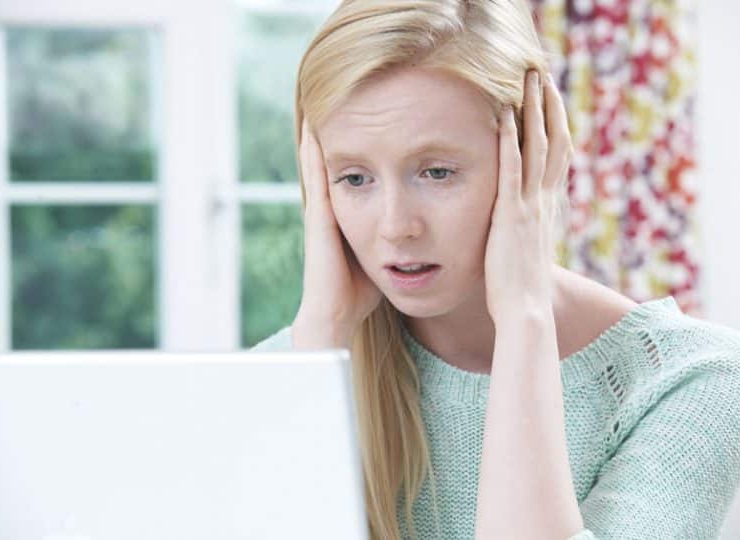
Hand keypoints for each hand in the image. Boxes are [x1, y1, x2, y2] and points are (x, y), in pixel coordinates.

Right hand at [292, 119, 383, 347]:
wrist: (337, 313)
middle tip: (348, 100)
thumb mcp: (387, 259)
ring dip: (323, 135)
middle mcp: (335, 208)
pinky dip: (311, 152)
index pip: (360, 173)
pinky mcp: (318, 215)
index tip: (378, 121)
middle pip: (342, 161)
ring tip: (326, 102)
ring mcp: (324, 210)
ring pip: (324, 162)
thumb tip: (428, 236)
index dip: (366, 147)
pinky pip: (315, 175)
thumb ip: (401, 243)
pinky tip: (312, 130)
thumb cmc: (361, 293)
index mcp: (354, 216)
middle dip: (346, 133)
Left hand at [484, 70, 571, 323]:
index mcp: (545, 210)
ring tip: (530, 81)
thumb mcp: (524, 253)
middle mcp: (543, 203)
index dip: (556, 128)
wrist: (526, 313)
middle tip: (543, 77)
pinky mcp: (511, 217)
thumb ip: (523, 233)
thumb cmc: (520, 291)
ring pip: (537, 149)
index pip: (555, 159)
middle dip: (549, 108)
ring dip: (533, 113)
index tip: (551, 102)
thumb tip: (517, 228)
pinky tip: (504, 117)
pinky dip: (508, 143)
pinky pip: (511, 172)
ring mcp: (529, 208)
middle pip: (553, 144)